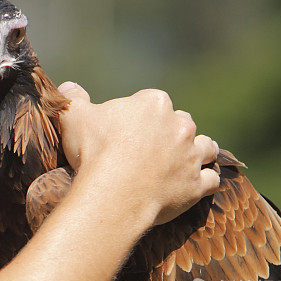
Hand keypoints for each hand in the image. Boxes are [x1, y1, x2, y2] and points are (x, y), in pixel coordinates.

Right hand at [58, 82, 219, 228]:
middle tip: (157, 149)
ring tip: (190, 160)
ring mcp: (191, 156)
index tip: (131, 132)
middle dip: (173, 133)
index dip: (143, 117)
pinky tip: (199, 185)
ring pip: (207, 148)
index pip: (154, 103)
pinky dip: (207, 182)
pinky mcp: (196, 185)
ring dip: (200, 152)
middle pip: (183, 123)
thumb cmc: (94, 153)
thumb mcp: (73, 117)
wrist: (113, 194)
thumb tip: (68, 86)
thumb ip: (72, 99)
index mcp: (154, 104)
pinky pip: (212, 180)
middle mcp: (180, 126)